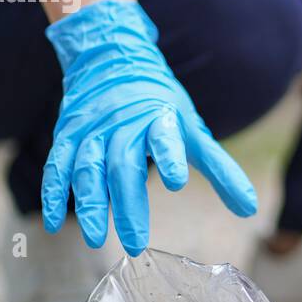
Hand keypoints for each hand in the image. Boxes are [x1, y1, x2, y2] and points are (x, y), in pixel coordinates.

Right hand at [41, 0, 256, 254]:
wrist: (112, 59)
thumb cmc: (160, 105)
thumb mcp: (194, 131)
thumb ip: (221, 171)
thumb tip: (251, 209)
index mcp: (158, 118)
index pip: (165, 137)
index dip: (172, 156)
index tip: (178, 180)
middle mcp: (122, 124)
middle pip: (123, 166)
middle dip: (128, 205)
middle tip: (136, 242)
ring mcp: (90, 130)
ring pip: (86, 169)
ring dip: (89, 205)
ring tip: (96, 238)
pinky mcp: (66, 136)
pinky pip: (56, 166)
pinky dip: (52, 194)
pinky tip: (51, 224)